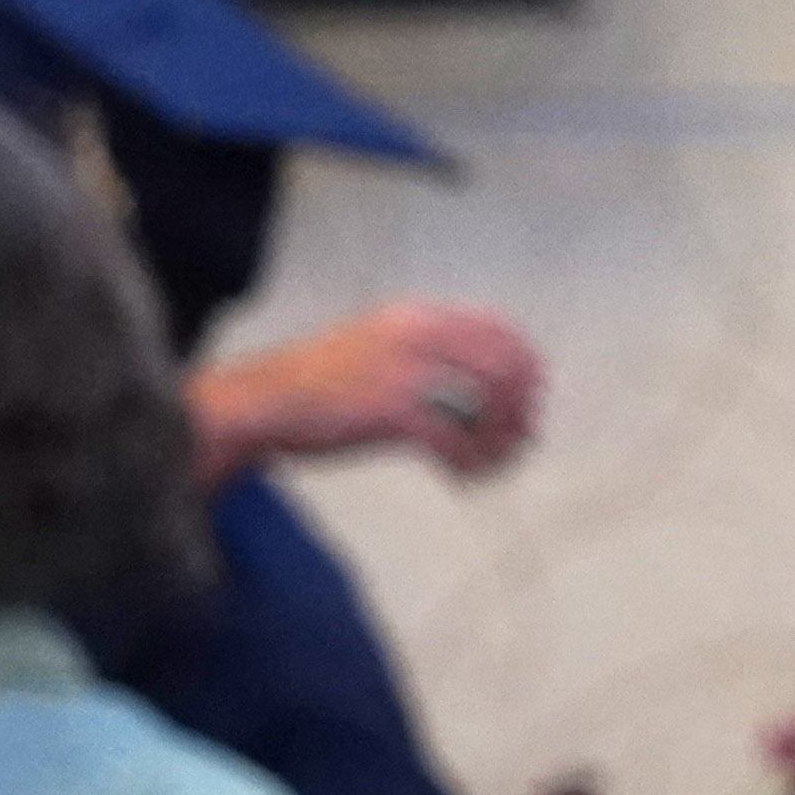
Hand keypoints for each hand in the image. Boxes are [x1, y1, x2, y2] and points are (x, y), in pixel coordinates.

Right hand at [185, 301, 545, 484]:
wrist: (262, 402)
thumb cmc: (316, 383)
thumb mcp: (375, 345)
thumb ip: (424, 353)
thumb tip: (476, 383)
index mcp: (415, 316)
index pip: (497, 328)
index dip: (526, 364)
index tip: (532, 396)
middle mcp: (416, 335)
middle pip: (501, 364)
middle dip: (520, 405)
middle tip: (521, 438)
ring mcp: (404, 372)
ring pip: (486, 402)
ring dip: (501, 439)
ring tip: (495, 462)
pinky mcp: (390, 412)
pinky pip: (454, 440)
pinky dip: (469, 463)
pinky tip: (463, 478)